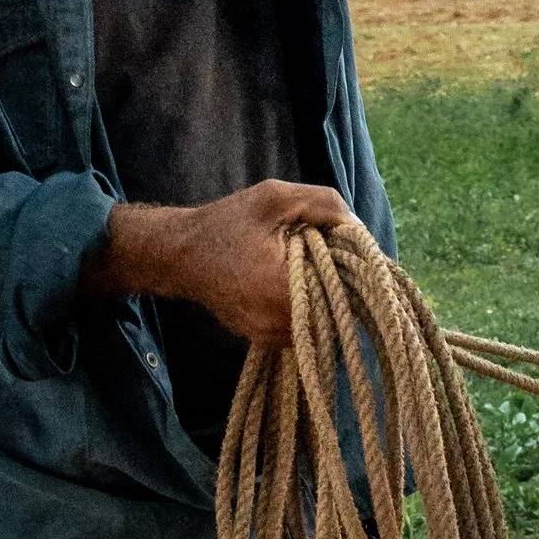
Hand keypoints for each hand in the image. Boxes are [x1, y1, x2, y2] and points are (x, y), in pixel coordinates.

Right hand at [88, 179, 351, 349]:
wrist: (179, 256)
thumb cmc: (226, 223)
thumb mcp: (275, 198)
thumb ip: (323, 204)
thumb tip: (359, 225)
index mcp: (283, 289)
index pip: (346, 291)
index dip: (356, 269)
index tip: (350, 249)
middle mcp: (278, 323)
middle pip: (338, 312)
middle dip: (341, 283)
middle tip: (331, 256)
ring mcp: (270, 337)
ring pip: (321, 324)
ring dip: (324, 298)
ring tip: (308, 268)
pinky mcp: (263, 340)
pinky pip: (301, 329)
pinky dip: (306, 308)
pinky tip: (293, 283)